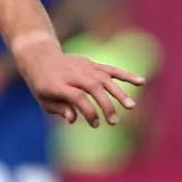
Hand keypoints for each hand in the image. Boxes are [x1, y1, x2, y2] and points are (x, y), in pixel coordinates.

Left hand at [16, 38, 144, 126]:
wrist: (39, 57)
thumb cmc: (42, 84)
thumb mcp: (43, 99)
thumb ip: (59, 109)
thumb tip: (74, 119)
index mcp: (58, 84)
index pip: (77, 97)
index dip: (88, 112)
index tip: (95, 124)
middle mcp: (72, 74)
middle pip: (93, 87)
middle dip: (106, 104)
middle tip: (114, 121)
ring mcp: (83, 67)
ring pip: (104, 78)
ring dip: (119, 92)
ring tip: (131, 107)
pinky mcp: (91, 64)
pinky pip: (110, 69)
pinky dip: (126, 75)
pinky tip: (141, 82)